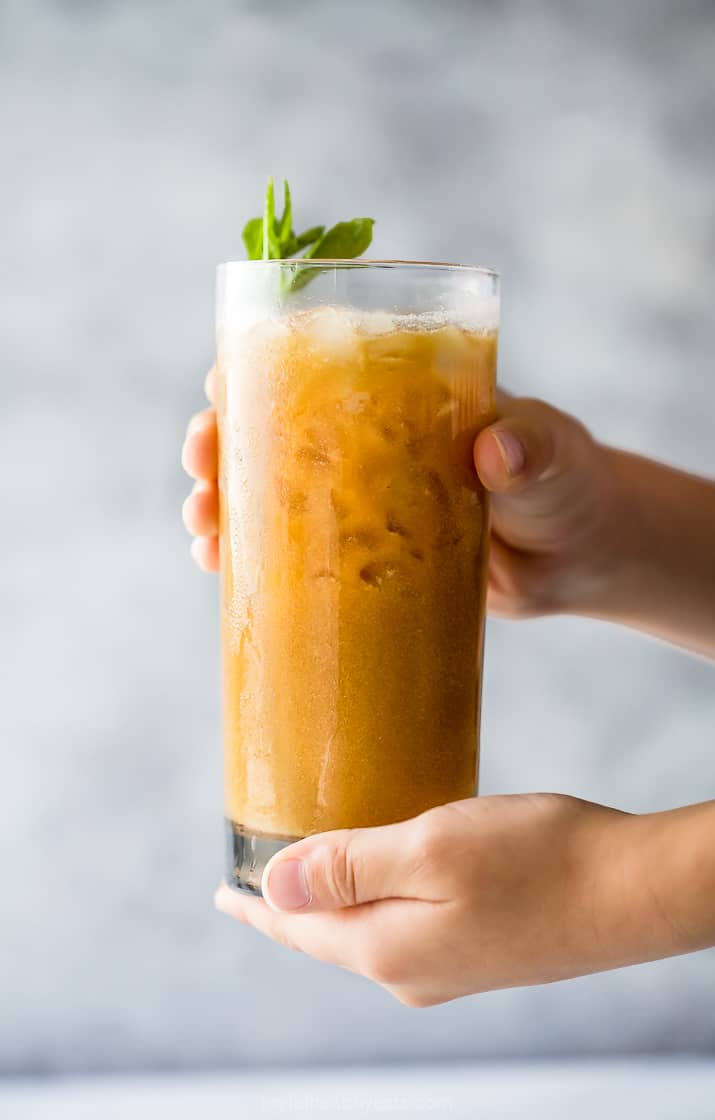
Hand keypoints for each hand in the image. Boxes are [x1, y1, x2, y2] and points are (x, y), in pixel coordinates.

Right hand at [181, 372, 619, 615]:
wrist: (581, 557)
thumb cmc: (567, 482)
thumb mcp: (551, 454)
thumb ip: (530, 447)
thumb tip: (495, 450)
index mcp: (402, 397)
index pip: (316, 367)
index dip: (258, 368)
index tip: (220, 383)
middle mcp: (368, 446)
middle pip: (272, 432)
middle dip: (221, 442)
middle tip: (200, 462)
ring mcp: (362, 505)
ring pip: (270, 496)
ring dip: (224, 505)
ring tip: (202, 529)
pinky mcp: (366, 559)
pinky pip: (297, 556)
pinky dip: (254, 561)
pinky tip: (221, 572)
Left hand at [214, 794, 669, 1005]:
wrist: (635, 892)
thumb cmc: (538, 860)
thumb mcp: (431, 848)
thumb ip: (349, 868)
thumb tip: (273, 886)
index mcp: (387, 948)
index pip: (298, 928)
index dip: (257, 906)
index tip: (223, 891)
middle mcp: (413, 971)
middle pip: (330, 934)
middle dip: (292, 905)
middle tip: (262, 867)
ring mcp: (451, 967)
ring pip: (369, 929)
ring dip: (337, 898)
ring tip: (316, 865)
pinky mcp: (483, 950)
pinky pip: (406, 923)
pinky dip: (379, 897)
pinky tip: (388, 872)